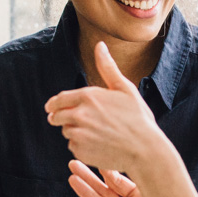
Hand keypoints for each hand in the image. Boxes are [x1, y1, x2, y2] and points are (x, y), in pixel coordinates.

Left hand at [45, 42, 162, 171]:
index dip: (54, 104)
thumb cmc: (138, 117)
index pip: (58, 99)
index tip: (53, 107)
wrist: (144, 149)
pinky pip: (73, 147)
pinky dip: (81, 146)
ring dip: (74, 131)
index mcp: (88, 96)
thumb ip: (107, 67)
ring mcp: (79, 134)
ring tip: (94, 132)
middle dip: (62, 117)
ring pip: (66, 131)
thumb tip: (100, 45)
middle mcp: (79, 114)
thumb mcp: (125, 88)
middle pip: (56, 116)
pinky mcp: (81, 151)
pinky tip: (98, 144)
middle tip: (75, 121)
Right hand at [68, 160, 147, 196]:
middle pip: (104, 192)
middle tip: (73, 164)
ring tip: (72, 179)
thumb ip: (130, 184)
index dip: (106, 172)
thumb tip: (114, 169)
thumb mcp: (148, 194)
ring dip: (87, 193)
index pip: (117, 183)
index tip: (97, 159)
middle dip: (88, 179)